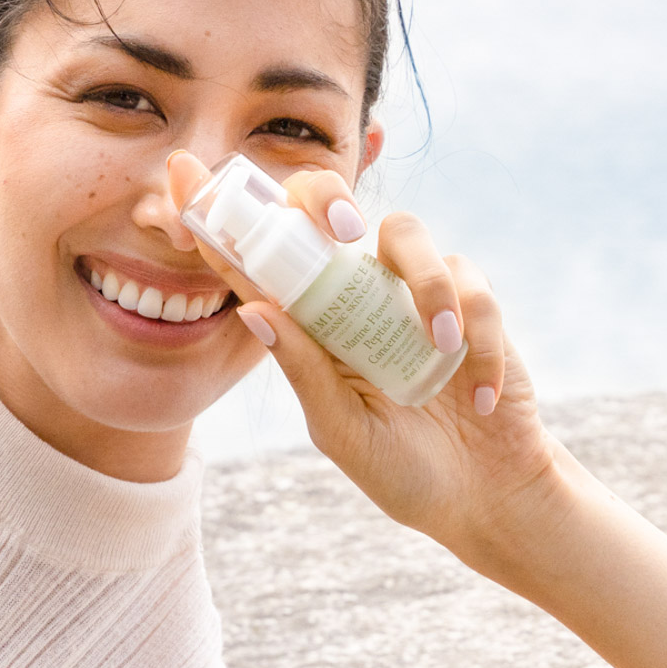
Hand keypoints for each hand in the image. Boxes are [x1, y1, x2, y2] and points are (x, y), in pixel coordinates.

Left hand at [168, 150, 559, 560]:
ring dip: (427, 285)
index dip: (223, 218)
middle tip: (342, 230)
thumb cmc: (402, 470)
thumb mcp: (341, 429)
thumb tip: (254, 310)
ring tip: (438, 349)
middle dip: (327, 202)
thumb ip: (304, 372)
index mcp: (309, 329)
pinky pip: (469, 283)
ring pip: (406, 233)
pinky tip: (480, 396)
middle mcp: (353, 299)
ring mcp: (411, 295)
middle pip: (328, 211)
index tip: (181, 171)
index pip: (259, 264)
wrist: (485, 496)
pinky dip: (479, 338)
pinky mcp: (469, 303)